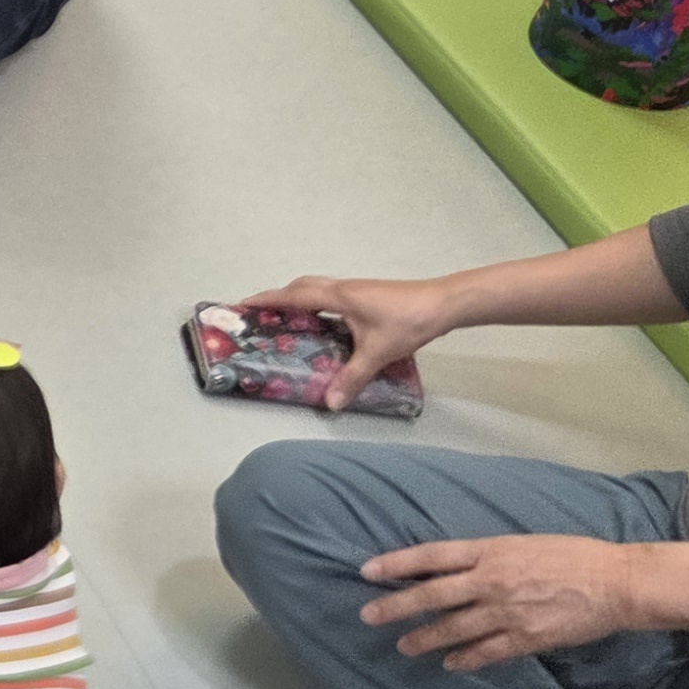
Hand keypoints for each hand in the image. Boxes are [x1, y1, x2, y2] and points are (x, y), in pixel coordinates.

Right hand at [243, 274, 456, 407]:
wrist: (444, 303)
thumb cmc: (408, 321)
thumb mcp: (377, 352)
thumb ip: (352, 377)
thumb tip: (330, 403)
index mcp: (338, 297)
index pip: (294, 296)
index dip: (267, 300)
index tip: (243, 304)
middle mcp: (344, 288)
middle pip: (303, 285)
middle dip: (280, 296)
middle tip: (264, 313)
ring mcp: (358, 289)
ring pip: (319, 288)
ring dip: (300, 298)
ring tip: (290, 317)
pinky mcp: (369, 295)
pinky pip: (333, 295)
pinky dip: (319, 304)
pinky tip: (327, 323)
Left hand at [361, 533, 637, 672]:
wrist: (617, 582)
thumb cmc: (573, 555)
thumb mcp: (522, 543)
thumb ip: (486, 556)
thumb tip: (453, 566)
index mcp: (491, 550)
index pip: (431, 556)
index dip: (396, 563)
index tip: (367, 570)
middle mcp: (492, 580)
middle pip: (433, 595)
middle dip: (396, 606)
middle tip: (368, 616)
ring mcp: (508, 611)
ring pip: (454, 628)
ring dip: (425, 638)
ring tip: (403, 646)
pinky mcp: (528, 637)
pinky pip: (488, 652)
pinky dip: (466, 659)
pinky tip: (450, 665)